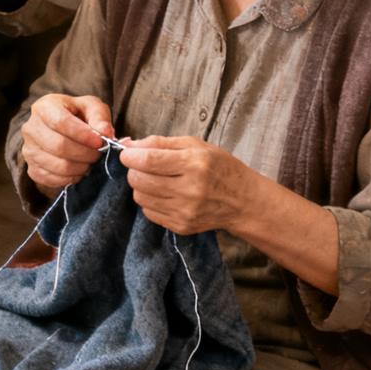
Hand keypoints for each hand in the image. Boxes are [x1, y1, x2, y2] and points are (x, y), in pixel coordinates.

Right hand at [20, 93, 115, 195]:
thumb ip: (100, 117)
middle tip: (99, 155)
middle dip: (85, 153)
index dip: (83, 135)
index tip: (100, 142)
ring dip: (80, 167)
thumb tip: (105, 133)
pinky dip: (71, 178)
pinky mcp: (32, 169)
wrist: (61, 129)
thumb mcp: (92, 107)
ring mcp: (28, 150)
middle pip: (59, 146)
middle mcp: (30, 128)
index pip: (61, 122)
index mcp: (44, 107)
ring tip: (90, 162)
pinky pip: (52, 179)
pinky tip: (79, 171)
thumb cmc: (78, 115)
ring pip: (57, 165)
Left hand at [119, 134, 248, 236]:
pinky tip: (165, 194)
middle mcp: (190, 190)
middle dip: (134, 170)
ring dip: (141, 186)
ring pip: (140, 197)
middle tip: (143, 165)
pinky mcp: (181, 226)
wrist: (243, 201)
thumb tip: (128, 145)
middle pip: (140, 180)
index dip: (130, 156)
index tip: (126, 153)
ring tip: (156, 179)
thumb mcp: (195, 145)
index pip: (148, 161)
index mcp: (194, 164)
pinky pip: (149, 212)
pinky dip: (150, 201)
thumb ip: (160, 143)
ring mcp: (185, 211)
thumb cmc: (220, 167)